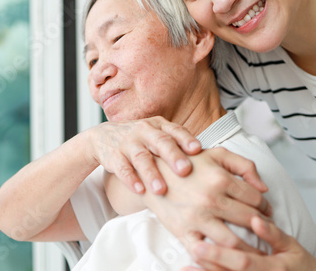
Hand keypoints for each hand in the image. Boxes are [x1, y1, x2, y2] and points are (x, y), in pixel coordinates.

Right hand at [85, 116, 200, 194]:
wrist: (104, 137)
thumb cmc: (142, 140)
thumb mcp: (159, 135)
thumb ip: (178, 144)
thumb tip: (211, 161)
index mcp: (159, 125)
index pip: (175, 130)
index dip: (186, 139)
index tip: (198, 150)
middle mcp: (144, 131)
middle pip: (160, 142)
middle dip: (173, 156)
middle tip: (185, 171)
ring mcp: (128, 143)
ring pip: (141, 157)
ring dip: (151, 173)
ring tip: (161, 189)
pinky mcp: (114, 156)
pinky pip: (122, 168)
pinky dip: (130, 179)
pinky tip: (139, 190)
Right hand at [143, 148, 270, 257]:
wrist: (152, 174)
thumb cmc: (187, 163)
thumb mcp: (216, 154)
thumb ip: (244, 165)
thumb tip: (264, 188)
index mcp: (220, 178)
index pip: (256, 199)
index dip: (265, 207)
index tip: (266, 213)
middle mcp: (211, 199)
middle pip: (249, 221)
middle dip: (262, 228)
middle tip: (266, 232)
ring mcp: (197, 218)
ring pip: (234, 241)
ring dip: (249, 248)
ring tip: (256, 249)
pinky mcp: (183, 232)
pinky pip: (206, 253)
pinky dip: (220, 259)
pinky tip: (229, 258)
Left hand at [183, 215, 315, 270]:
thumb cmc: (300, 262)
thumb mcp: (291, 245)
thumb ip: (273, 233)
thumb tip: (255, 219)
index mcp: (274, 268)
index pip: (242, 262)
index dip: (220, 256)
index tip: (199, 247)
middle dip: (208, 266)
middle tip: (188, 253)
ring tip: (185, 267)